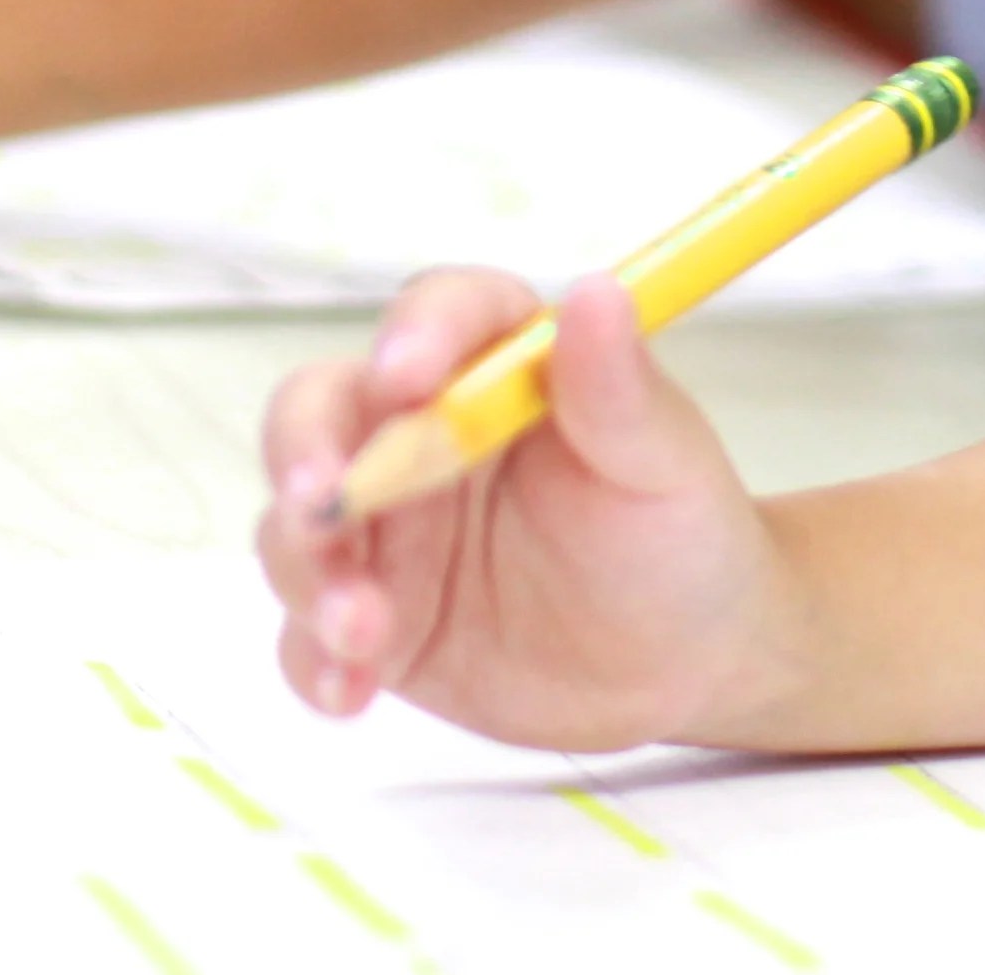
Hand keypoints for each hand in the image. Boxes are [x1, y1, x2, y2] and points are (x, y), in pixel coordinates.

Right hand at [257, 269, 791, 755]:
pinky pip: (310, 634)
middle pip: (321, 411)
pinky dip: (314, 659)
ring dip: (311, 570)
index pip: (438, 316)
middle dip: (305, 450)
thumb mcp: (664, 462)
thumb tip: (597, 294)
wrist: (684, 662)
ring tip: (361, 628)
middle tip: (321, 500)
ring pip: (300, 527)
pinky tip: (351, 689)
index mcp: (492, 369)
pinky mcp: (377, 620)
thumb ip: (618, 389)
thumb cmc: (678, 532)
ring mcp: (387, 533)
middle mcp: (418, 436)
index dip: (416, 335)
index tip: (405, 378)